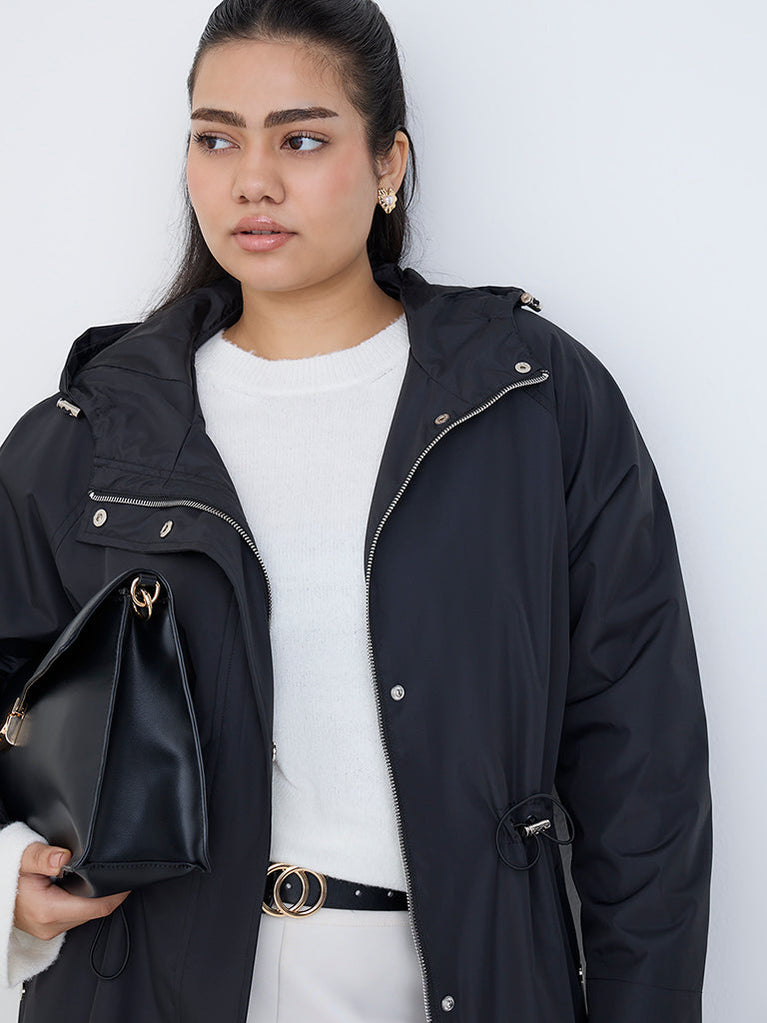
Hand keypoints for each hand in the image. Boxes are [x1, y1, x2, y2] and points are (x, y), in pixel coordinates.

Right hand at [13, 842, 130, 940]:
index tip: (129, 877)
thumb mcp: (23, 858)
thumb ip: (43, 857)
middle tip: (121, 870)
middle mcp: (52, 925)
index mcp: (49, 910)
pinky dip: (85, 901)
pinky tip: (87, 885)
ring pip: (88, 914)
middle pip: (96, 911)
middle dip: (111, 892)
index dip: (118, 892)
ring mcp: (51, 929)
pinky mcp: (51, 926)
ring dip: (98, 897)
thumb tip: (63, 858)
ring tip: (104, 875)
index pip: (98, 907)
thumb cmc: (7, 873)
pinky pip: (77, 915)